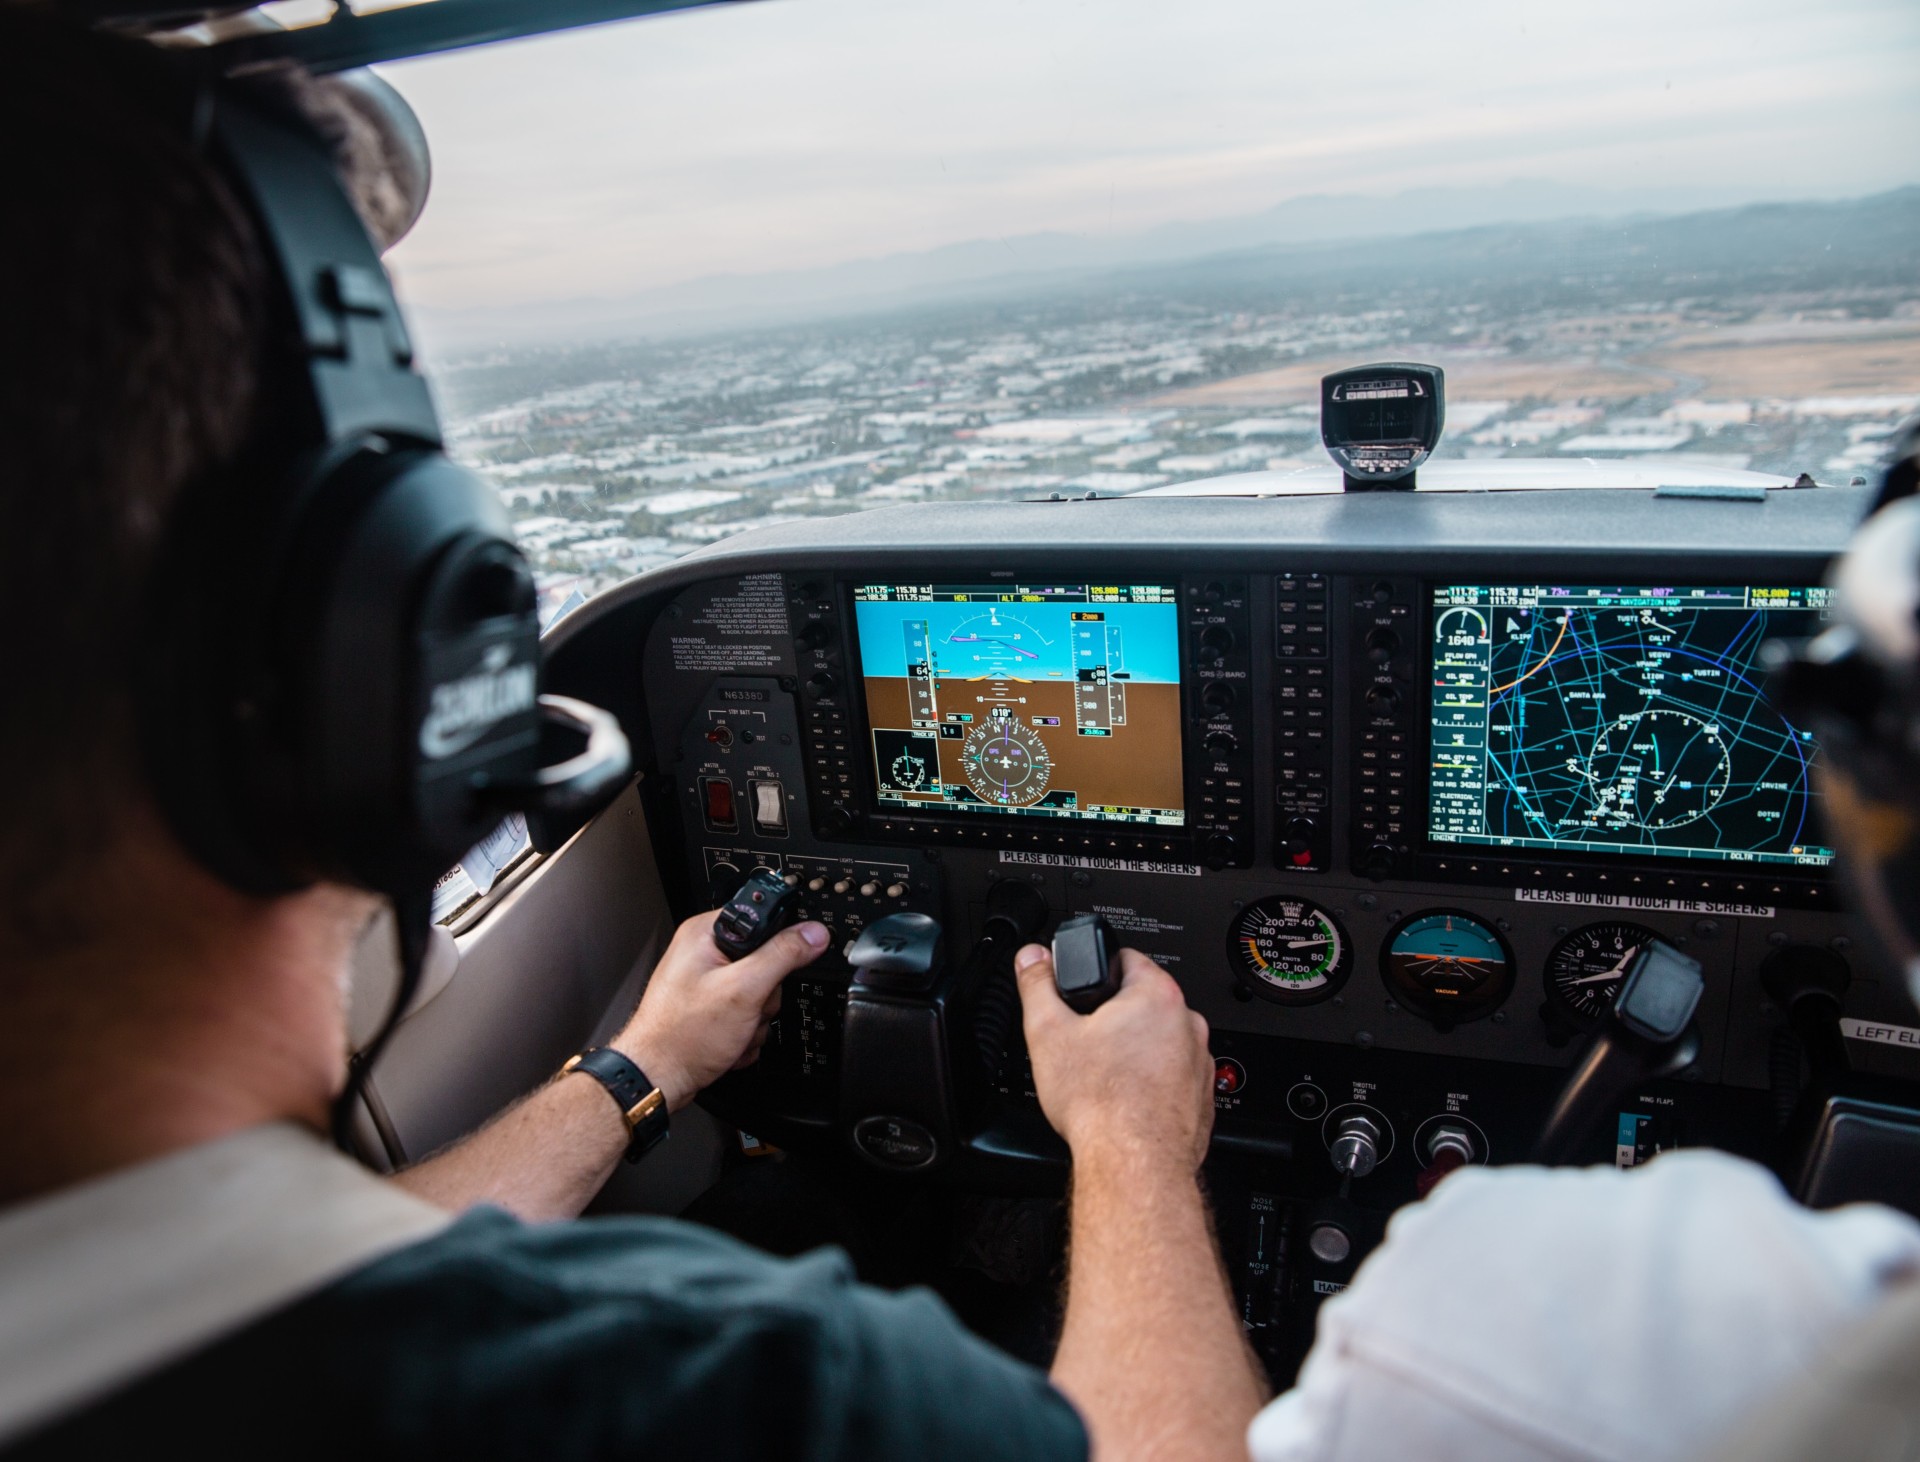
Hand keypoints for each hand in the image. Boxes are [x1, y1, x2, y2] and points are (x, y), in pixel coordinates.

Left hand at [611, 911, 828, 1111]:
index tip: (778, 968)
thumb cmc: (681, 1035)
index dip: (778, 944)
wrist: (658, 1078)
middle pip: (767, 963)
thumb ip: (782, 956)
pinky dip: (744, 1033)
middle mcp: (705, 954)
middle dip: (764, 996)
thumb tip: (813, 933)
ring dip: (755, 1020)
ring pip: (761, 994)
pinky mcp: (712, 1009)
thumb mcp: (743, 989)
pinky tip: (727, 1041)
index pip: (762, 919)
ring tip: (733, 1030)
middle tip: (745, 1008)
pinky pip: (748, 1014)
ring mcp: (709, 984)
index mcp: (707, 933)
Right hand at [1015, 943, 1214, 1171]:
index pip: (1126, 958)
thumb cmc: (1101, 1103)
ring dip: (1134, 1052)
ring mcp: (1199, 1063)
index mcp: (1157, 995)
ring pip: (1159, 1043)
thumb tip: (1032, 958)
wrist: (1134, 1164)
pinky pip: (1172, 1078)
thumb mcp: (1048, 1033)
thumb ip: (1037, 985)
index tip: (1082, 995)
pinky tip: (1125, 1101)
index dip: (1095, 974)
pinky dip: (1151, 1084)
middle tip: (1086, 1043)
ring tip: (1104, 1077)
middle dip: (1114, 1019)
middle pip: (1143, 1003)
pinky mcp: (1201, 1098)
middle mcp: (1188, 1024)